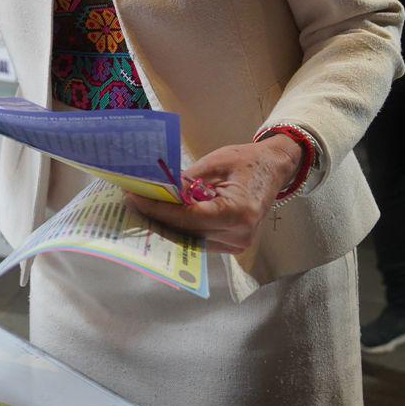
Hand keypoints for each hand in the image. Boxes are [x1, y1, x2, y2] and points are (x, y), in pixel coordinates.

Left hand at [125, 136, 303, 253]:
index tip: (134, 199)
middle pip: (187, 232)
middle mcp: (239, 234)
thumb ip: (185, 181)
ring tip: (141, 209)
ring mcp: (238, 243)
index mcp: (237, 212)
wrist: (273, 168)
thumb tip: (155, 190)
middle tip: (131, 204)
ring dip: (165, 225)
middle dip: (156, 218)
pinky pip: (200, 239)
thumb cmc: (246, 161)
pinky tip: (161, 216)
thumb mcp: (213, 164)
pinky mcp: (233, 244)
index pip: (188, 217)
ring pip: (191, 239)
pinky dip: (180, 228)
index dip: (159, 209)